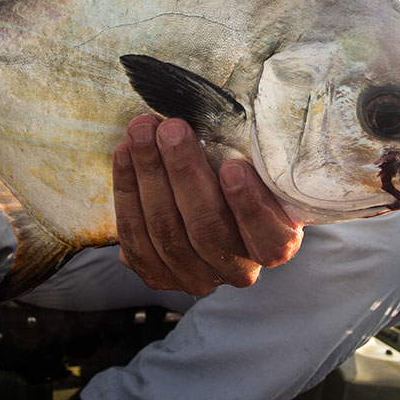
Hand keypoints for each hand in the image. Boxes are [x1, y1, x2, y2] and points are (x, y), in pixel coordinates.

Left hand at [113, 115, 302, 294]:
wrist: (209, 201)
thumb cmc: (240, 173)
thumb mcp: (259, 166)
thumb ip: (253, 155)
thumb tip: (227, 122)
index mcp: (276, 245)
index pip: (269, 240)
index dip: (250, 207)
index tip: (234, 168)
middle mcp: (238, 270)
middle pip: (207, 228)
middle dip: (184, 172)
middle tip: (172, 130)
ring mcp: (196, 277)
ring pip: (166, 229)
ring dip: (149, 173)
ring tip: (141, 131)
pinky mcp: (158, 275)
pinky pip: (135, 237)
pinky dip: (127, 191)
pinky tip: (124, 154)